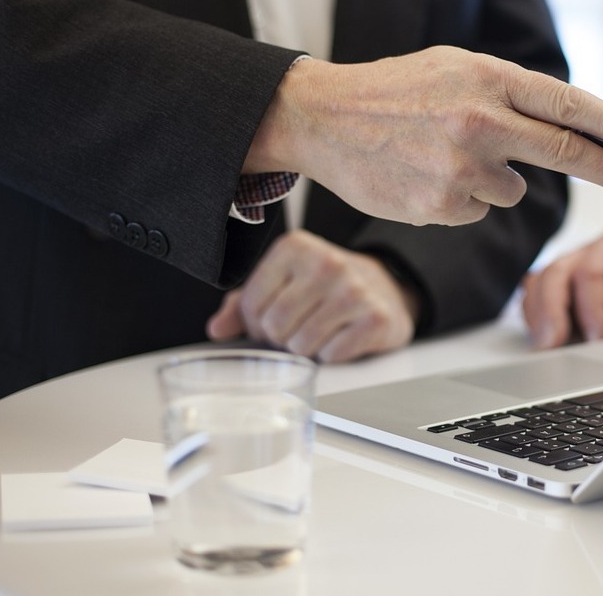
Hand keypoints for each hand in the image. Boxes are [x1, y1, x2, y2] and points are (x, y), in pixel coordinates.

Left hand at [206, 230, 416, 361]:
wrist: (385, 288)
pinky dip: (331, 354)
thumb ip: (243, 303)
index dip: (256, 322)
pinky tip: (341, 336)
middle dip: (280, 338)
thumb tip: (217, 329)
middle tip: (297, 328)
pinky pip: (332, 355)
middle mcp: (326, 263)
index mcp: (295, 247)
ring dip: (305, 348)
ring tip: (319, 331)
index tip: (273, 318)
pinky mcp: (376, 318)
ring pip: (301, 345)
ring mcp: (354, 290)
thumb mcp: (282, 283)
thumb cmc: (324, 287)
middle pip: (275, 327)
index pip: (251, 304)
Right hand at [245, 48, 602, 225]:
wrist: (322, 117)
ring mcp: (460, 167)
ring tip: (445, 153)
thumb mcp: (456, 68)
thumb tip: (573, 128)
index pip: (568, 105)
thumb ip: (511, 94)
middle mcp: (480, 121)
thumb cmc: (396, 90)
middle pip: (568, 153)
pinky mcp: (441, 205)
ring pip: (514, 189)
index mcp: (487, 78)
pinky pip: (479, 209)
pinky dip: (463, 198)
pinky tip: (426, 174)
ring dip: (497, 178)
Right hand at [521, 231, 602, 347]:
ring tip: (544, 345)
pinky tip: (544, 338)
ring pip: (539, 283)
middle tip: (551, 344)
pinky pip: (536, 296)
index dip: (590, 308)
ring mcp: (570, 268)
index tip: (597, 338)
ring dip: (538, 315)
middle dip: (550, 311)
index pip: (591, 273)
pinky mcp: (561, 287)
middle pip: (555, 274)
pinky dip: (536, 316)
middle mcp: (586, 252)